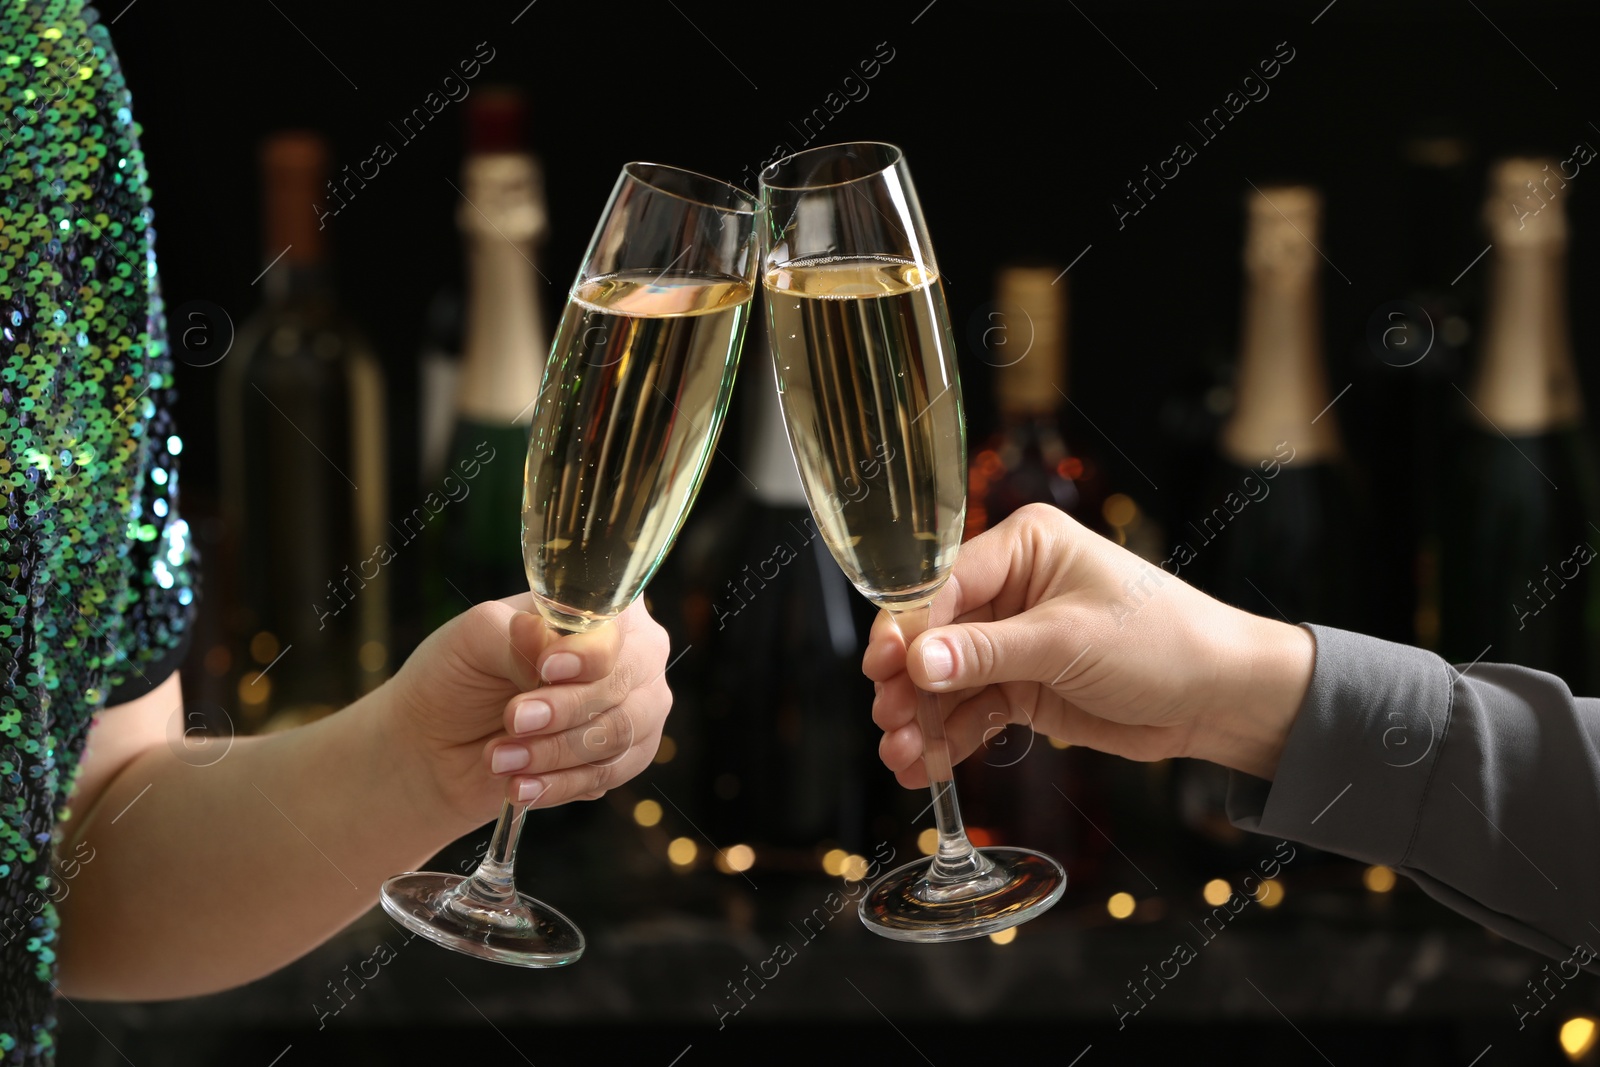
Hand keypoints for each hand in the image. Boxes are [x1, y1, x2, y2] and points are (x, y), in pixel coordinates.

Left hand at [383, 595, 670, 828]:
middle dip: (565, 708)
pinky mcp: (624, 759)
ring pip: (618, 734)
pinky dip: (559, 784)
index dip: (588, 652)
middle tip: (512, 719)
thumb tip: (546, 641)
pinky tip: (519, 785)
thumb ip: (516, 637)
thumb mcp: (473, 640)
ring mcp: (635, 708)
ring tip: (498, 757)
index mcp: (599, 609)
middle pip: (623, 683)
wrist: (436, 745)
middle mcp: (631, 654)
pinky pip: (607, 776)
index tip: (546, 669)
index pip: (616, 627)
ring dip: (553, 751)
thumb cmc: (458, 676)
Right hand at [864, 503, 1312, 787]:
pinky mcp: (1024, 686)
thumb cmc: (1164, 641)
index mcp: (1024, 546)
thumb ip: (986, 653)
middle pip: (935, 633)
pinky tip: (925, 767)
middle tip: (889, 720)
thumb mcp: (1067, 641)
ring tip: (901, 756)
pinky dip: (949, 738)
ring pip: (947, 679)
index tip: (882, 667)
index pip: (943, 582)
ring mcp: (1015, 640)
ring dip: (922, 718)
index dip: (907, 626)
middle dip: (908, 681)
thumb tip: (915, 662)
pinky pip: (972, 710)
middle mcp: (1013, 587)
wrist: (1222, 698)